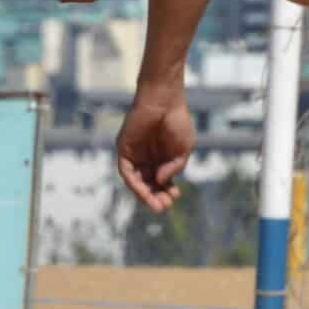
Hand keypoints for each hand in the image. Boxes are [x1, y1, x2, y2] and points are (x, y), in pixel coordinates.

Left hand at [116, 92, 195, 211]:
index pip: (162, 182)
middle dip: (156, 197)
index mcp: (162, 159)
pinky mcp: (124, 149)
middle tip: (163, 207)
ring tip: (155, 204)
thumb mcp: (183, 149)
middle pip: (148, 184)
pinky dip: (134, 182)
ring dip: (144, 194)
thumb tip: (160, 181)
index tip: (175, 197)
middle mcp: (147, 159)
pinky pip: (126, 171)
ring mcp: (135, 155)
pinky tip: (144, 190)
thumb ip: (174, 167)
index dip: (167, 192)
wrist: (164, 101)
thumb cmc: (176, 121)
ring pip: (137, 181)